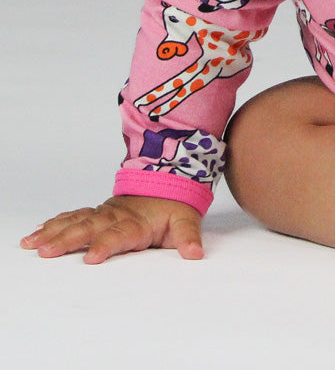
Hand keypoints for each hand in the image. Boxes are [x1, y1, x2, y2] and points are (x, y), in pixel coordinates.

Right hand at [21, 196, 203, 263]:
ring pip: (76, 221)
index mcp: (137, 222)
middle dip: (68, 239)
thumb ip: (188, 237)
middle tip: (47, 251)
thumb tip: (195, 253)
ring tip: (33, 244)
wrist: (167, 182)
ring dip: (54, 232)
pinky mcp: (95, 213)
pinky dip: (54, 224)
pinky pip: (73, 217)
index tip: (91, 257)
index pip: (120, 234)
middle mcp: (116, 216)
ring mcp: (104, 214)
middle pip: (90, 228)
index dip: (106, 245)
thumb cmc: (174, 207)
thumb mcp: (186, 220)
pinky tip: (36, 234)